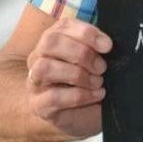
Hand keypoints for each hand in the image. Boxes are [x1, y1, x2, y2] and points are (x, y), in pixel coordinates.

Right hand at [25, 16, 109, 137]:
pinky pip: (54, 96)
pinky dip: (80, 95)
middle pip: (50, 42)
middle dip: (80, 53)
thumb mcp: (97, 61)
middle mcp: (39, 57)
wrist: (86, 116)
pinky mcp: (38, 104)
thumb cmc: (91, 83)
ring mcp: (35, 81)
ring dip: (77, 74)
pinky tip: (96, 95)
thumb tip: (106, 43)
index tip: (107, 46)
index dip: (86, 33)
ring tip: (98, 82)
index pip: (63, 25)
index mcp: (54, 40)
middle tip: (101, 67)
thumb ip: (98, 48)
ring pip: (45, 67)